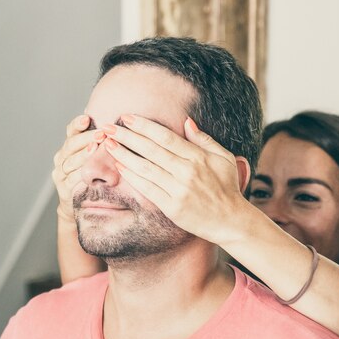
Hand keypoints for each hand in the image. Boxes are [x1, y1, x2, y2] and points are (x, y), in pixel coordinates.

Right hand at [52, 115, 99, 221]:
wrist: (81, 205)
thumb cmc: (93, 178)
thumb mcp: (95, 159)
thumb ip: (100, 145)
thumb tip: (119, 126)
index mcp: (69, 147)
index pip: (70, 131)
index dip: (77, 125)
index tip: (87, 118)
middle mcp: (61, 158)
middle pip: (70, 145)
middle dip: (86, 139)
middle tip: (100, 134)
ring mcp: (60, 174)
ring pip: (70, 162)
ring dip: (83, 155)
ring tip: (94, 149)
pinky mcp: (64, 190)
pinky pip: (71, 180)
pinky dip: (80, 175)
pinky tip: (88, 171)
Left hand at [101, 114, 250, 245]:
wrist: (230, 221)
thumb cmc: (226, 187)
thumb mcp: (223, 158)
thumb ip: (204, 139)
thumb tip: (186, 121)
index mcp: (198, 157)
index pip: (165, 137)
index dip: (144, 126)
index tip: (127, 118)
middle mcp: (186, 172)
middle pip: (151, 150)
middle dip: (127, 137)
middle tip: (108, 127)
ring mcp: (178, 190)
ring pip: (146, 168)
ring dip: (124, 155)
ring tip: (108, 144)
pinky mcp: (171, 207)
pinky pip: (147, 189)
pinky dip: (132, 177)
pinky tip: (120, 167)